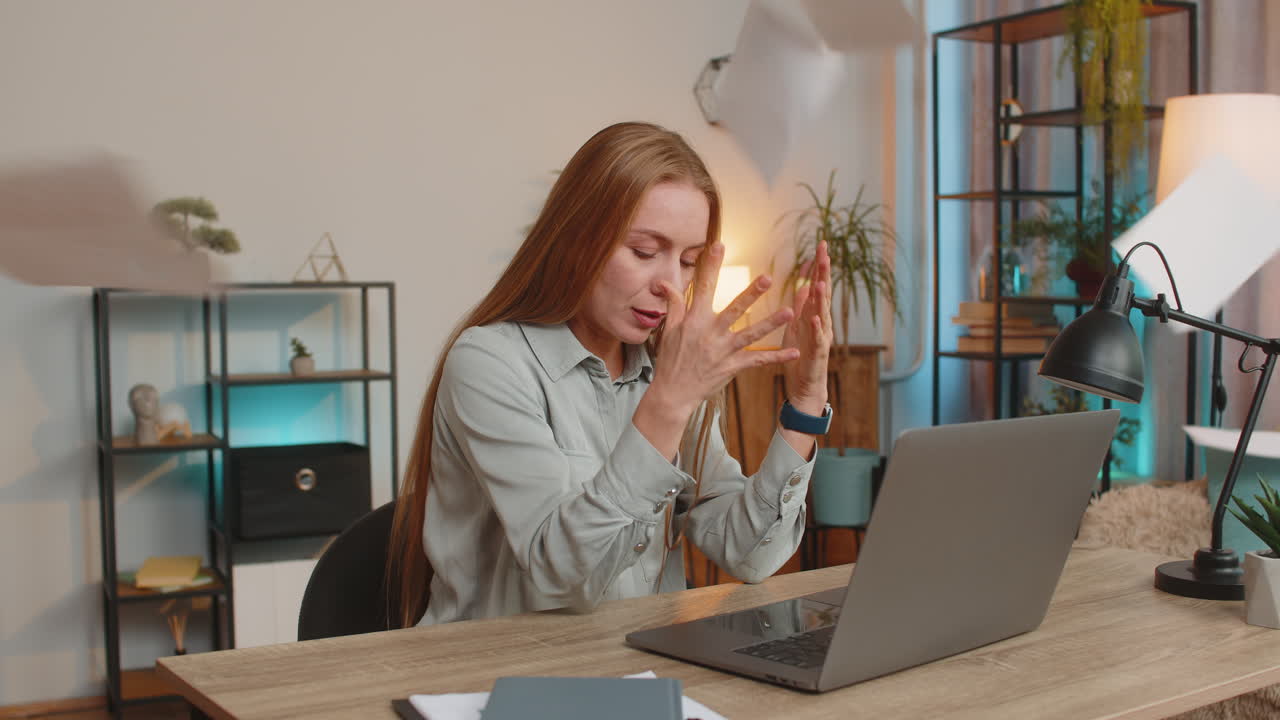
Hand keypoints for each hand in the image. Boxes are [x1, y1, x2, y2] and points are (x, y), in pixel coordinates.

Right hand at [634, 242, 798, 457]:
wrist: (672, 393)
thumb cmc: (670, 359)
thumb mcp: (669, 329)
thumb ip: (674, 304)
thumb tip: (664, 282)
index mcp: (695, 319)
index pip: (704, 286)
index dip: (711, 265)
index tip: (719, 245)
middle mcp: (711, 333)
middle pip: (735, 309)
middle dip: (751, 293)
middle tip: (768, 277)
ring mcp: (722, 351)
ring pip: (751, 334)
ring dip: (771, 323)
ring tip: (789, 312)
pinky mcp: (731, 367)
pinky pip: (757, 361)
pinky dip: (776, 357)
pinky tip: (795, 351)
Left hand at [780, 240, 833, 415]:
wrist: (805, 387)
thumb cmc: (801, 356)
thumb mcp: (798, 326)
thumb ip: (802, 305)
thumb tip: (804, 284)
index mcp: (814, 314)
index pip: (818, 285)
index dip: (820, 265)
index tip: (821, 244)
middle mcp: (821, 323)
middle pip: (824, 293)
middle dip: (824, 272)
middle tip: (825, 251)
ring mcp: (821, 338)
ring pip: (823, 314)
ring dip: (822, 297)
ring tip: (819, 280)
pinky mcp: (816, 355)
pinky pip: (817, 339)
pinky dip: (816, 328)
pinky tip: (814, 317)